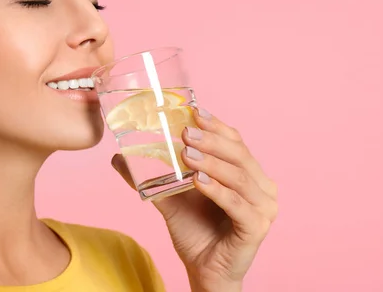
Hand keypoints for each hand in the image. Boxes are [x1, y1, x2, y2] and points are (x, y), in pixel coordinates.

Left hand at [112, 108, 277, 291]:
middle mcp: (262, 187)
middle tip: (186, 132)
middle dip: (212, 141)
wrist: (203, 271)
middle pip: (240, 155)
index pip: (236, 142)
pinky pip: (237, 204)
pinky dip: (218, 190)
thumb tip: (119, 157)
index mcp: (249, 174)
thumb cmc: (196, 232)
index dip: (217, 126)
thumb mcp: (172, 198)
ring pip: (239, 177)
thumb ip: (153, 176)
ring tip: (187, 154)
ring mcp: (264, 208)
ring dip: (212, 163)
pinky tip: (198, 181)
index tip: (195, 112)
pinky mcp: (257, 227)